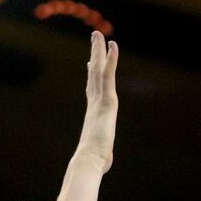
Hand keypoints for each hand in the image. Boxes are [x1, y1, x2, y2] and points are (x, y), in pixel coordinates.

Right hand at [74, 32, 118, 171]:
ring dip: (99, 51)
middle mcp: (95, 104)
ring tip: (98, 35)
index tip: (89, 63)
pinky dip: (110, 60)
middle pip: (93, 75)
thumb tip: (103, 165)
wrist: (89, 162)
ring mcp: (99, 100)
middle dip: (94, 56)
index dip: (91, 76)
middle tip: (94, 40)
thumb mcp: (101, 157)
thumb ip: (102, 155)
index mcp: (93, 114)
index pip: (92, 91)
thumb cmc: (93, 164)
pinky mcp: (106, 100)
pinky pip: (108, 75)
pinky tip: (112, 46)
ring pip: (98, 70)